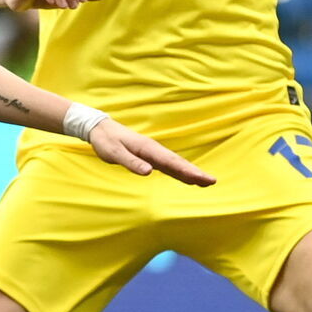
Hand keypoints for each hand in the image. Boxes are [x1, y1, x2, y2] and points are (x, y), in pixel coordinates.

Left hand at [88, 120, 215, 186]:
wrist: (100, 129)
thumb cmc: (106, 141)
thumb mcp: (114, 153)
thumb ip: (131, 162)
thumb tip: (149, 172)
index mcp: (148, 149)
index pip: (171, 162)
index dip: (187, 171)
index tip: (202, 178)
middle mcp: (154, 150)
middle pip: (178, 163)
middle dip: (195, 172)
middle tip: (212, 182)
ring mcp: (153, 153)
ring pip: (175, 164)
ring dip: (190, 173)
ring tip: (206, 182)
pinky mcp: (150, 157)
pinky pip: (168, 166)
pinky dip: (179, 172)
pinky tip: (187, 178)